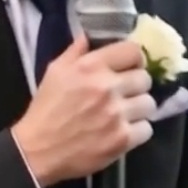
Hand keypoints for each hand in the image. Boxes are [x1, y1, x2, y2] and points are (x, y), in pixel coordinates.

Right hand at [12, 35, 155, 185]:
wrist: (37, 151)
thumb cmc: (46, 110)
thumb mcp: (55, 73)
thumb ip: (75, 52)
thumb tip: (89, 37)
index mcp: (91, 67)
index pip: (133, 51)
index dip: (135, 59)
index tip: (130, 68)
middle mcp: (107, 87)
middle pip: (145, 79)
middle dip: (137, 86)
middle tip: (126, 94)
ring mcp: (117, 114)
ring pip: (149, 104)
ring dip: (139, 109)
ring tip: (126, 114)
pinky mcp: (122, 139)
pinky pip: (147, 128)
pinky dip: (138, 131)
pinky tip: (123, 131)